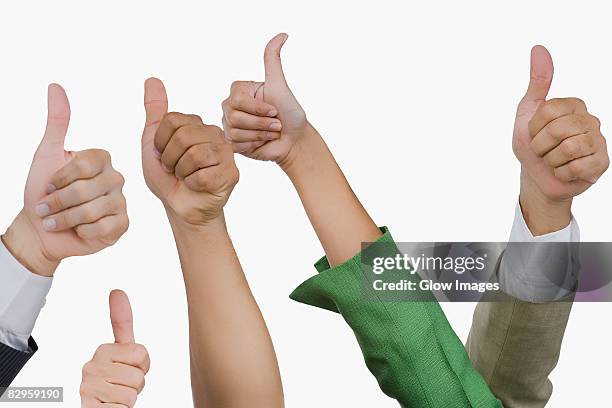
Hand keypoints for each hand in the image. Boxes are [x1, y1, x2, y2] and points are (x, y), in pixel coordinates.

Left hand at [2, 84, 127, 276]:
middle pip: (86, 190)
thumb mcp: (46, 155)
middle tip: (46, 208)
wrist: (41, 230)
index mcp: (101, 159)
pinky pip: (104, 228)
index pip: (86, 165)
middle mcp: (116, 178)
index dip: (60, 178)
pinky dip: (83, 232)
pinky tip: (78, 231)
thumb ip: (57, 122)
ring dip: (65, 219)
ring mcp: (121, 202)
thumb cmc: (42, 193)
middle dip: (58, 202)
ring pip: (93, 211)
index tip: (47, 184)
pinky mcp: (122, 224)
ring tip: (55, 222)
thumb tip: (55, 86)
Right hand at [80, 290, 148, 407]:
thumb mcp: (122, 351)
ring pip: (132, 393)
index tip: (129, 367)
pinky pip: (122, 407)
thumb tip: (117, 291)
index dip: (142, 366)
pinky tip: (109, 406)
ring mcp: (88, 389)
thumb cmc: (114, 381)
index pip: (141, 354)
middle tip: (123, 385)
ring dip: (129, 398)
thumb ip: (122, 323)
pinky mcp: (89, 407)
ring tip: (116, 396)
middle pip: (138, 375)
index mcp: (102, 351)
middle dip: (136, 384)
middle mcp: (90, 368)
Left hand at [141, 78, 238, 226]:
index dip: (160, 143)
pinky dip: (193, 184)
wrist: (181, 207)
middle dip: (171, 159)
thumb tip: (152, 79)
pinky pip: (203, 174)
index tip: (165, 156)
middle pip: (183, 136)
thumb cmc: (168, 177)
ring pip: (194, 155)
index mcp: (197, 124)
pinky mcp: (231, 173)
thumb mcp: (153, 143)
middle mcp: (215, 134)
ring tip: (187, 177)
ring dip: (182, 172)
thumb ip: (155, 112)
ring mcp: (226, 153)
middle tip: (176, 169)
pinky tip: (198, 186)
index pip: (172, 120)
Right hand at [222, 33, 307, 164]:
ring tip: (271, 133)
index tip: (275, 110)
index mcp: (240, 91)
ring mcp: (230, 125)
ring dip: (260, 135)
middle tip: (276, 124)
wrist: (294, 140)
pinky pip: (235, 144)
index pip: (237, 99)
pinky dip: (253, 144)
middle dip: (261, 123)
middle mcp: (230, 106)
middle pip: (235, 117)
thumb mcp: (280, 85)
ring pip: (235, 131)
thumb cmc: (290, 113)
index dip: (258, 108)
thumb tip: (282, 34)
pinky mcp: (232, 143)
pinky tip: (262, 142)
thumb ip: (273, 61)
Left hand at [512, 46, 608, 202]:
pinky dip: (562, 173)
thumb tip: (539, 48)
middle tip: (543, 150)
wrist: (536, 176)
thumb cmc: (532, 144)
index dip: (534, 127)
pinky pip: (577, 167)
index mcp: (573, 105)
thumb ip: (538, 82)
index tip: (534, 133)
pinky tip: (564, 171)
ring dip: (551, 160)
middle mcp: (590, 120)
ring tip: (553, 160)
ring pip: (569, 149)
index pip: (549, 111)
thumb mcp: (527, 112)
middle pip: (558, 130)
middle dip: (541, 145)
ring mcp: (598, 141)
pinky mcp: (601, 163)